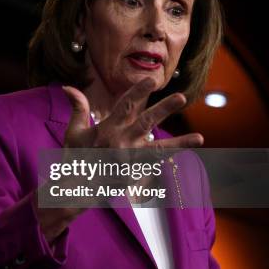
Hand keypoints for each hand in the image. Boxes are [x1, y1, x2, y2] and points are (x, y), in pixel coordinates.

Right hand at [34, 78, 203, 243]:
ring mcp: (129, 160)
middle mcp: (120, 142)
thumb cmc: (75, 156)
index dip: (137, 92)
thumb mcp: (74, 131)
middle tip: (181, 97)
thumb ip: (78, 107)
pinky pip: (154, 165)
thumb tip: (68, 86)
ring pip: (159, 149)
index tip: (151, 80)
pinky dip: (168, 159)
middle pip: (146, 122)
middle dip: (164, 109)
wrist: (76, 188)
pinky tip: (186, 152)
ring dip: (180, 143)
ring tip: (200, 138)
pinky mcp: (134, 174)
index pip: (124, 106)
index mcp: (106, 129)